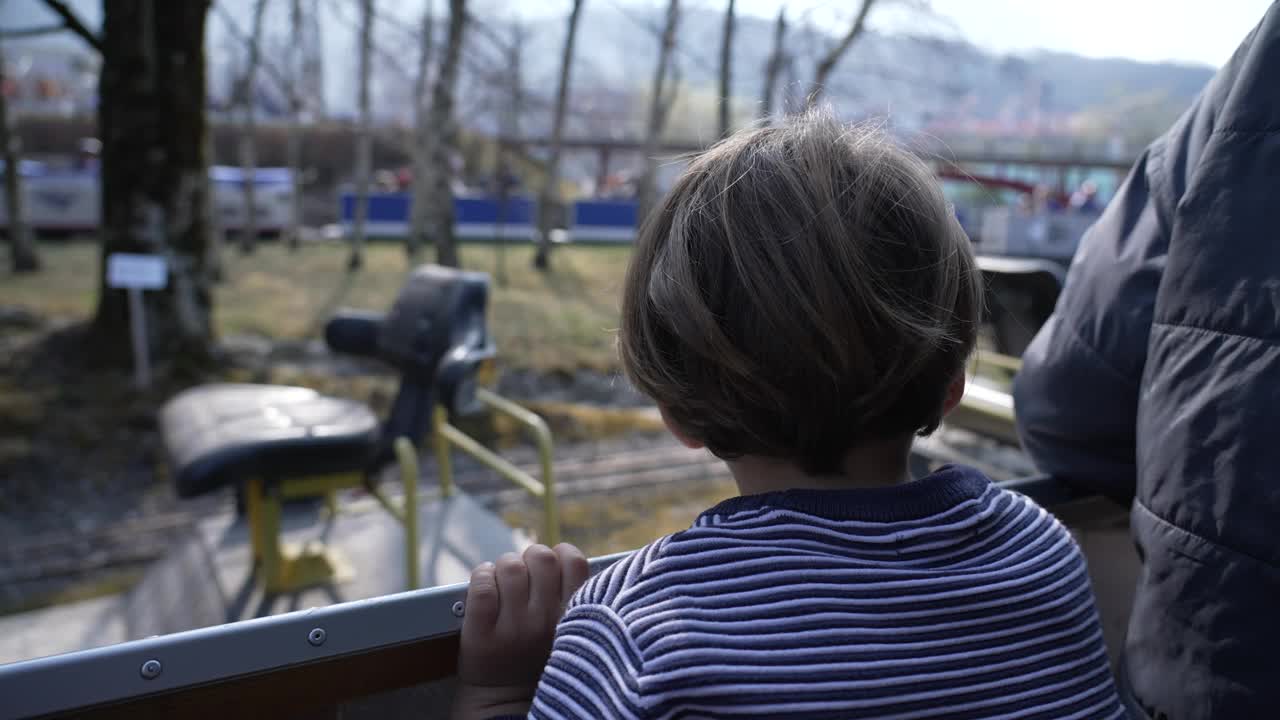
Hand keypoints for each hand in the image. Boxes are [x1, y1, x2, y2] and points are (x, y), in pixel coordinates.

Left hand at [451, 543, 588, 718]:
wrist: (504, 699)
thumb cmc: (537, 656)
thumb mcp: (566, 630)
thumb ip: (568, 597)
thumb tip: (558, 554)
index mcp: (570, 618)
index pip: (574, 562)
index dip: (561, 554)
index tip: (553, 565)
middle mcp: (544, 621)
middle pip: (541, 558)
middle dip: (530, 558)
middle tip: (525, 575)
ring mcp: (513, 627)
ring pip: (509, 567)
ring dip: (503, 568)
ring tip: (502, 584)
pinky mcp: (481, 633)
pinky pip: (481, 584)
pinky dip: (481, 577)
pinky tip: (485, 588)